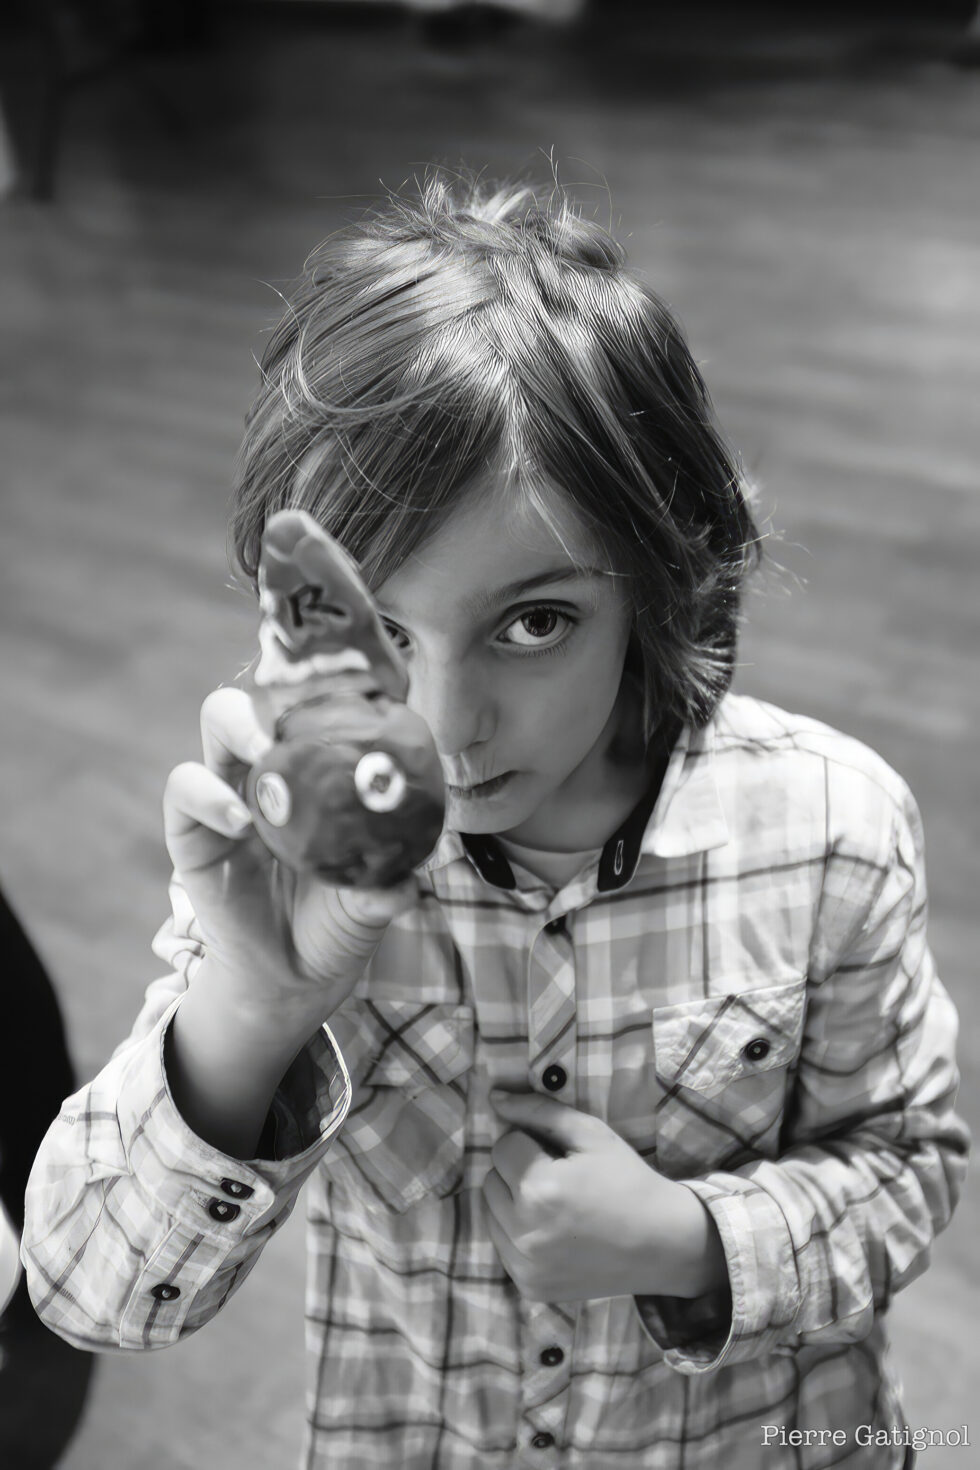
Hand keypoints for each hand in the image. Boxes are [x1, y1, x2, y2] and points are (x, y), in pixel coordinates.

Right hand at [163, 685, 415, 1036]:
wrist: (292, 979)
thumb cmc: (338, 925)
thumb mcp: (372, 906)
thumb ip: (388, 888)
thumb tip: (409, 883)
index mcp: (320, 773)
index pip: (325, 709)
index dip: (342, 685)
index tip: (369, 684)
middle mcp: (274, 769)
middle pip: (271, 694)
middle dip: (284, 687)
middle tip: (304, 713)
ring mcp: (229, 790)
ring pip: (220, 720)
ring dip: (241, 727)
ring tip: (264, 755)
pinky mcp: (191, 827)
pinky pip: (186, 788)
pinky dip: (209, 795)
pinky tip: (240, 821)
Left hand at [482, 1090, 727, 1302]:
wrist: (663, 1244)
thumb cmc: (628, 1180)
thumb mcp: (591, 1134)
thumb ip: (539, 1111)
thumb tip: (495, 1097)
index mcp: (540, 1189)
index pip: (503, 1146)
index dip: (531, 1143)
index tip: (559, 1155)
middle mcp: (525, 1231)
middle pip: (490, 1180)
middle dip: (517, 1171)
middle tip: (558, 1178)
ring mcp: (525, 1265)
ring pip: (491, 1213)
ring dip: (513, 1202)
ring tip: (555, 1205)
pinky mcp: (529, 1287)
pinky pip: (502, 1247)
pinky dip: (519, 1234)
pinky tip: (554, 1232)